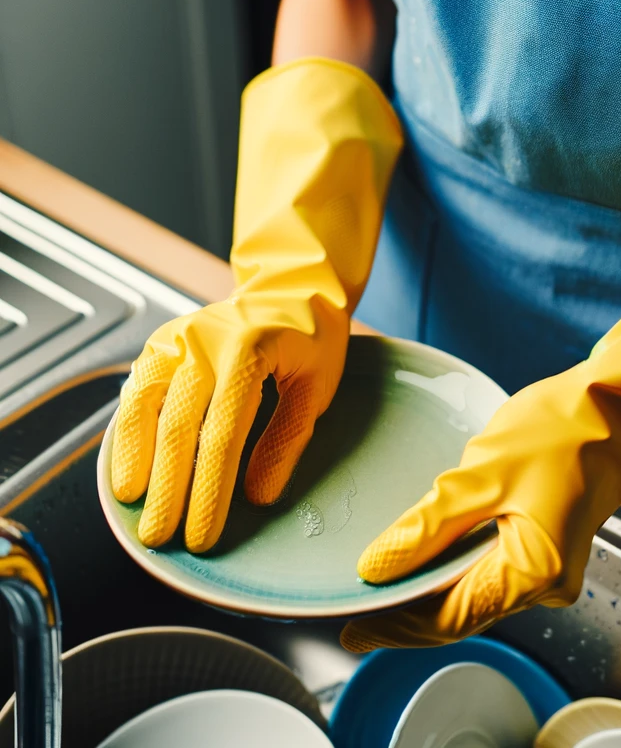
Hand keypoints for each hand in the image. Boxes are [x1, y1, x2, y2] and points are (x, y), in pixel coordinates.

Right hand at [110, 57, 402, 553]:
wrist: (301, 258)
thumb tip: (265, 490)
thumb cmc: (321, 317)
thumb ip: (291, 434)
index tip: (207, 536)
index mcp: (255, 350)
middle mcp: (212, 341)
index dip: (212, 491)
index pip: (228, 434)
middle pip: (181, 427)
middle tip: (163, 537)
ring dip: (137, 460)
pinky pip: (141, 384)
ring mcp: (187, 335)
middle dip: (171, 487)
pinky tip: (121, 458)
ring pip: (150, 406)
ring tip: (127, 506)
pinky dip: (128, 424)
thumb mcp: (323, 378)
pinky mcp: (176, 336)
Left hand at [340, 366, 620, 649]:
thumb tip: (379, 566)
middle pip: (464, 612)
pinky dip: (459, 567)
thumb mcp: (484, 474)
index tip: (354, 628)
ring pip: (478, 591)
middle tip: (358, 612)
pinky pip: (495, 569)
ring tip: (384, 587)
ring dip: (433, 589)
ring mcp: (552, 567)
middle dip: (410, 612)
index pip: (450, 618)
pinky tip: (428, 559)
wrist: (609, 402)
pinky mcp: (550, 546)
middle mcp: (548, 584)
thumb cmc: (556, 430)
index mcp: (534, 574)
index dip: (396, 626)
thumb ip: (429, 526)